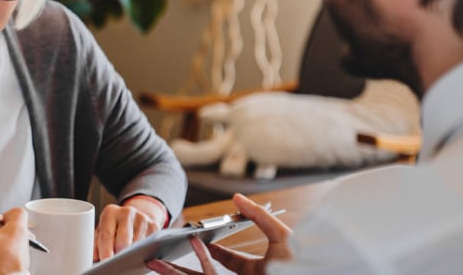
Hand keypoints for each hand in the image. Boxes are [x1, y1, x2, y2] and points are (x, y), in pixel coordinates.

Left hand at [94, 195, 166, 260]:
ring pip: (137, 244)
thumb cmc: (114, 226)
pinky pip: (148, 245)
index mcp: (110, 212)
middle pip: (123, 240)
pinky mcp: (154, 226)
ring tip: (126, 257)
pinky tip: (137, 253)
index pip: (107, 234)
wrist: (134, 216)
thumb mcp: (103, 230)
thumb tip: (94, 258)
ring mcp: (142, 218)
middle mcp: (127, 212)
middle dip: (119, 254)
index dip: (105, 250)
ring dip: (131, 254)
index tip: (105, 261)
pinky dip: (142, 252)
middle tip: (115, 262)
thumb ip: (96, 243)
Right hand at [145, 194, 292, 274]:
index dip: (211, 250)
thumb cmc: (302, 266)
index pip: (228, 261)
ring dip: (172, 272)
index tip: (196, 239)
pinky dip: (191, 267)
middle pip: (203, 274)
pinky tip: (175, 257)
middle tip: (160, 257)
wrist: (310, 274)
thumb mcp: (281, 236)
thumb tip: (236, 196)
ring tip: (152, 261)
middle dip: (179, 267)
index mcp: (256, 272)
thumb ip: (258, 216)